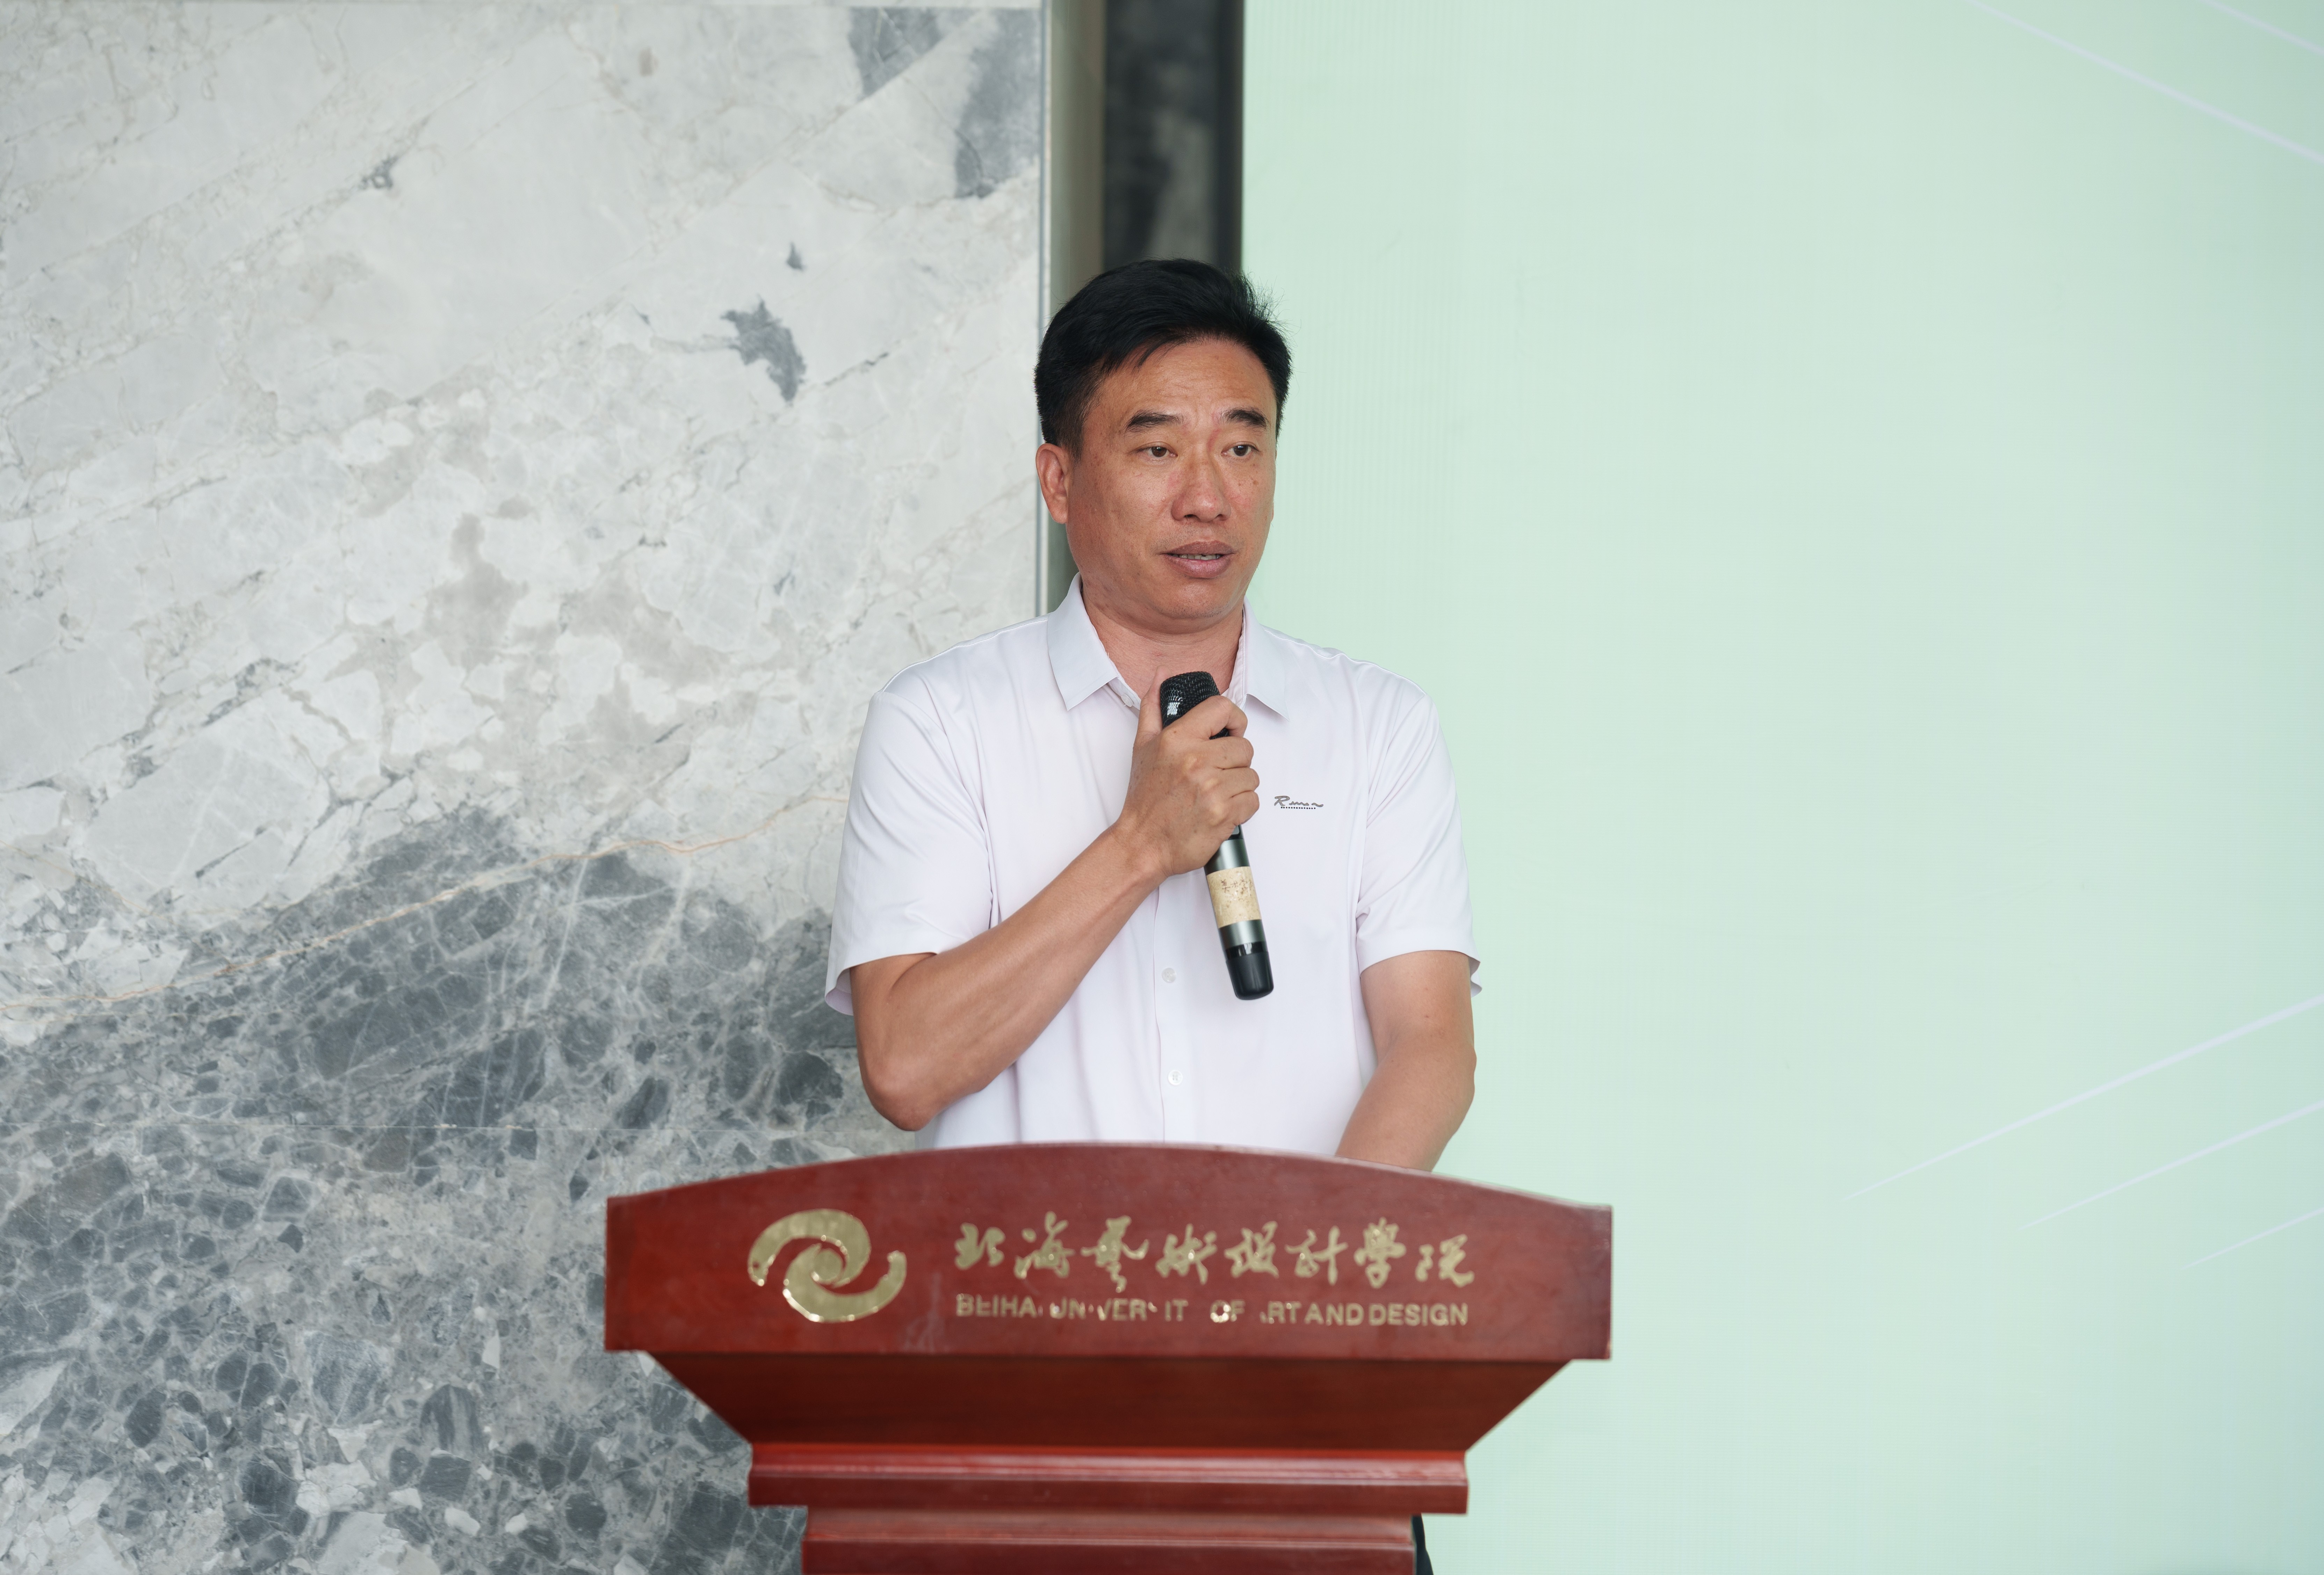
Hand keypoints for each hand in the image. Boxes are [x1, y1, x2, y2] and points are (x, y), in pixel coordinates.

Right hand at [1112, 675, 1258, 880]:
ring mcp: (1212, 789)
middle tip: (1216, 773)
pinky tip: (1221, 809)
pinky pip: (1253, 801)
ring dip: (1238, 786)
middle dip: (1235, 761)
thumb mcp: (1142, 746)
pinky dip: (1242, 808)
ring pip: (1252, 776)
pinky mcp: (1224, 814)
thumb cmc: (1145, 799)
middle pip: (1245, 747)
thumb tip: (1162, 675)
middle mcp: (1196, 761)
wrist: (1142, 844)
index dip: (1234, 719)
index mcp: (1178, 739)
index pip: (1223, 708)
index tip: (1231, 731)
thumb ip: (1153, 707)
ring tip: (1215, 793)